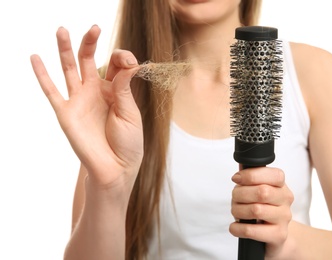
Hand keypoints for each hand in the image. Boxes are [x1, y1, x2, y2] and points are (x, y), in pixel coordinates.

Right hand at [30, 25, 142, 187]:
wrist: (115, 169)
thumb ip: (123, 88)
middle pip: (89, 60)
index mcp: (114, 91)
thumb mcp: (130, 113)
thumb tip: (128, 62)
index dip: (122, 57)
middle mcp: (95, 92)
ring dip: (64, 49)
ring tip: (62, 30)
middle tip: (94, 27)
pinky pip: (50, 90)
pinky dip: (41, 74)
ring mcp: (79, 100)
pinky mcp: (65, 112)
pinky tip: (35, 57)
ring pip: (68, 69)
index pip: (115, 64)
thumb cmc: (128, 143)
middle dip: (90, 42)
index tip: (131, 62)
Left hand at [229, 166, 293, 257]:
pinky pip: (251, 230)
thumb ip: (250, 178)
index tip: (236, 179)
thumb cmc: (261, 208)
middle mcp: (286, 200)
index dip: (250, 175)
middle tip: (235, 198)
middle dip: (240, 194)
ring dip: (238, 210)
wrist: (275, 235)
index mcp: (281, 185)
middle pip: (262, 192)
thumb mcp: (256, 190)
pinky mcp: (278, 236)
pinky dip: (238, 228)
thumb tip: (242, 166)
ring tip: (236, 211)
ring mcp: (284, 218)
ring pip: (256, 210)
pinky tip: (235, 226)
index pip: (273, 175)